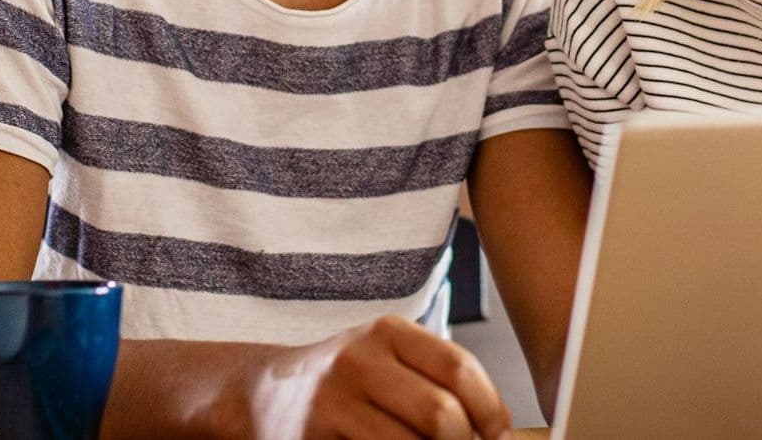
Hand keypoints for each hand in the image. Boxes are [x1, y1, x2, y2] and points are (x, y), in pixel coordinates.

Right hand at [252, 315, 513, 439]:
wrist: (262, 395)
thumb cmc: (345, 378)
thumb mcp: (387, 355)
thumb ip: (435, 377)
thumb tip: (495, 425)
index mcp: (388, 332)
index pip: (457, 367)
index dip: (490, 406)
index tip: (499, 432)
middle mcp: (360, 361)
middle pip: (440, 415)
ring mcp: (332, 406)